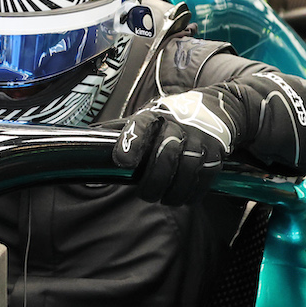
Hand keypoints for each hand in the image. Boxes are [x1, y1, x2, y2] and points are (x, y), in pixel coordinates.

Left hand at [113, 87, 242, 204]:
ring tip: (162, 199)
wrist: (217, 108)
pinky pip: (205, 177)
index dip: (131, 142)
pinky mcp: (216, 152)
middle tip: (145, 194)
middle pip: (167, 152)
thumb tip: (88, 140)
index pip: (141, 125)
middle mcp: (179, 123)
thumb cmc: (172, 116)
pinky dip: (192, 192)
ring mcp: (200, 137)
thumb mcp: (147, 115)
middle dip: (154, 180)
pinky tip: (181, 198)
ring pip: (188, 168)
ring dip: (173, 191)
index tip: (122, 162)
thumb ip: (122, 129)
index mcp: (155, 114)